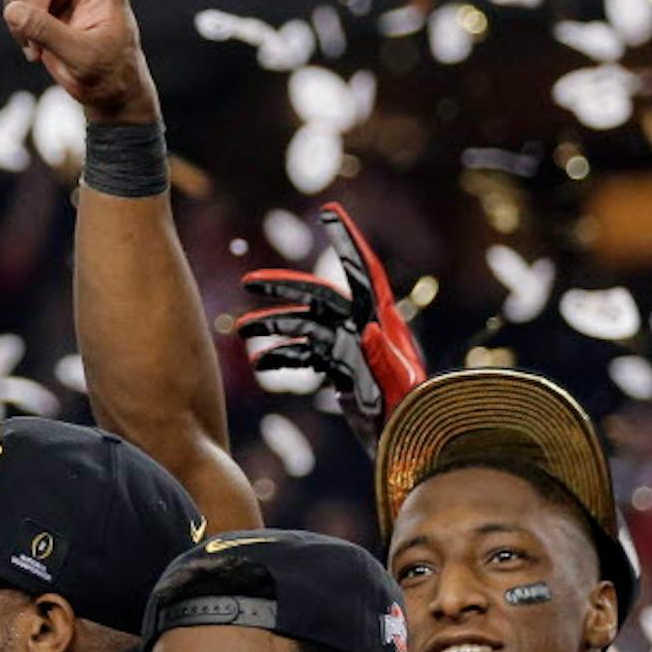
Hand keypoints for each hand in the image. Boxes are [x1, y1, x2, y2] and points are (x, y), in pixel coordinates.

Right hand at [1, 0, 156, 124]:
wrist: (106, 90)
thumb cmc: (107, 70)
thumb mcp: (81, 55)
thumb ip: (47, 32)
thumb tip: (12, 10)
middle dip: (29, 9)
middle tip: (32, 46)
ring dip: (21, 23)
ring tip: (37, 52)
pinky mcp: (43, 10)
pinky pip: (15, 7)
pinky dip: (18, 29)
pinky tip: (33, 51)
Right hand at [235, 202, 426, 450]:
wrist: (410, 440)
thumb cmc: (407, 412)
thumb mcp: (395, 386)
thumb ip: (381, 356)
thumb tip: (365, 328)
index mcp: (381, 321)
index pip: (364, 270)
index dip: (347, 240)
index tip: (330, 211)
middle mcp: (364, 327)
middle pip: (320, 297)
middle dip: (284, 288)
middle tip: (248, 284)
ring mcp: (351, 346)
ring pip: (306, 326)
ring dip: (274, 327)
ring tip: (242, 330)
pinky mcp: (342, 368)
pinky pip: (307, 354)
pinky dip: (284, 356)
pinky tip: (261, 364)